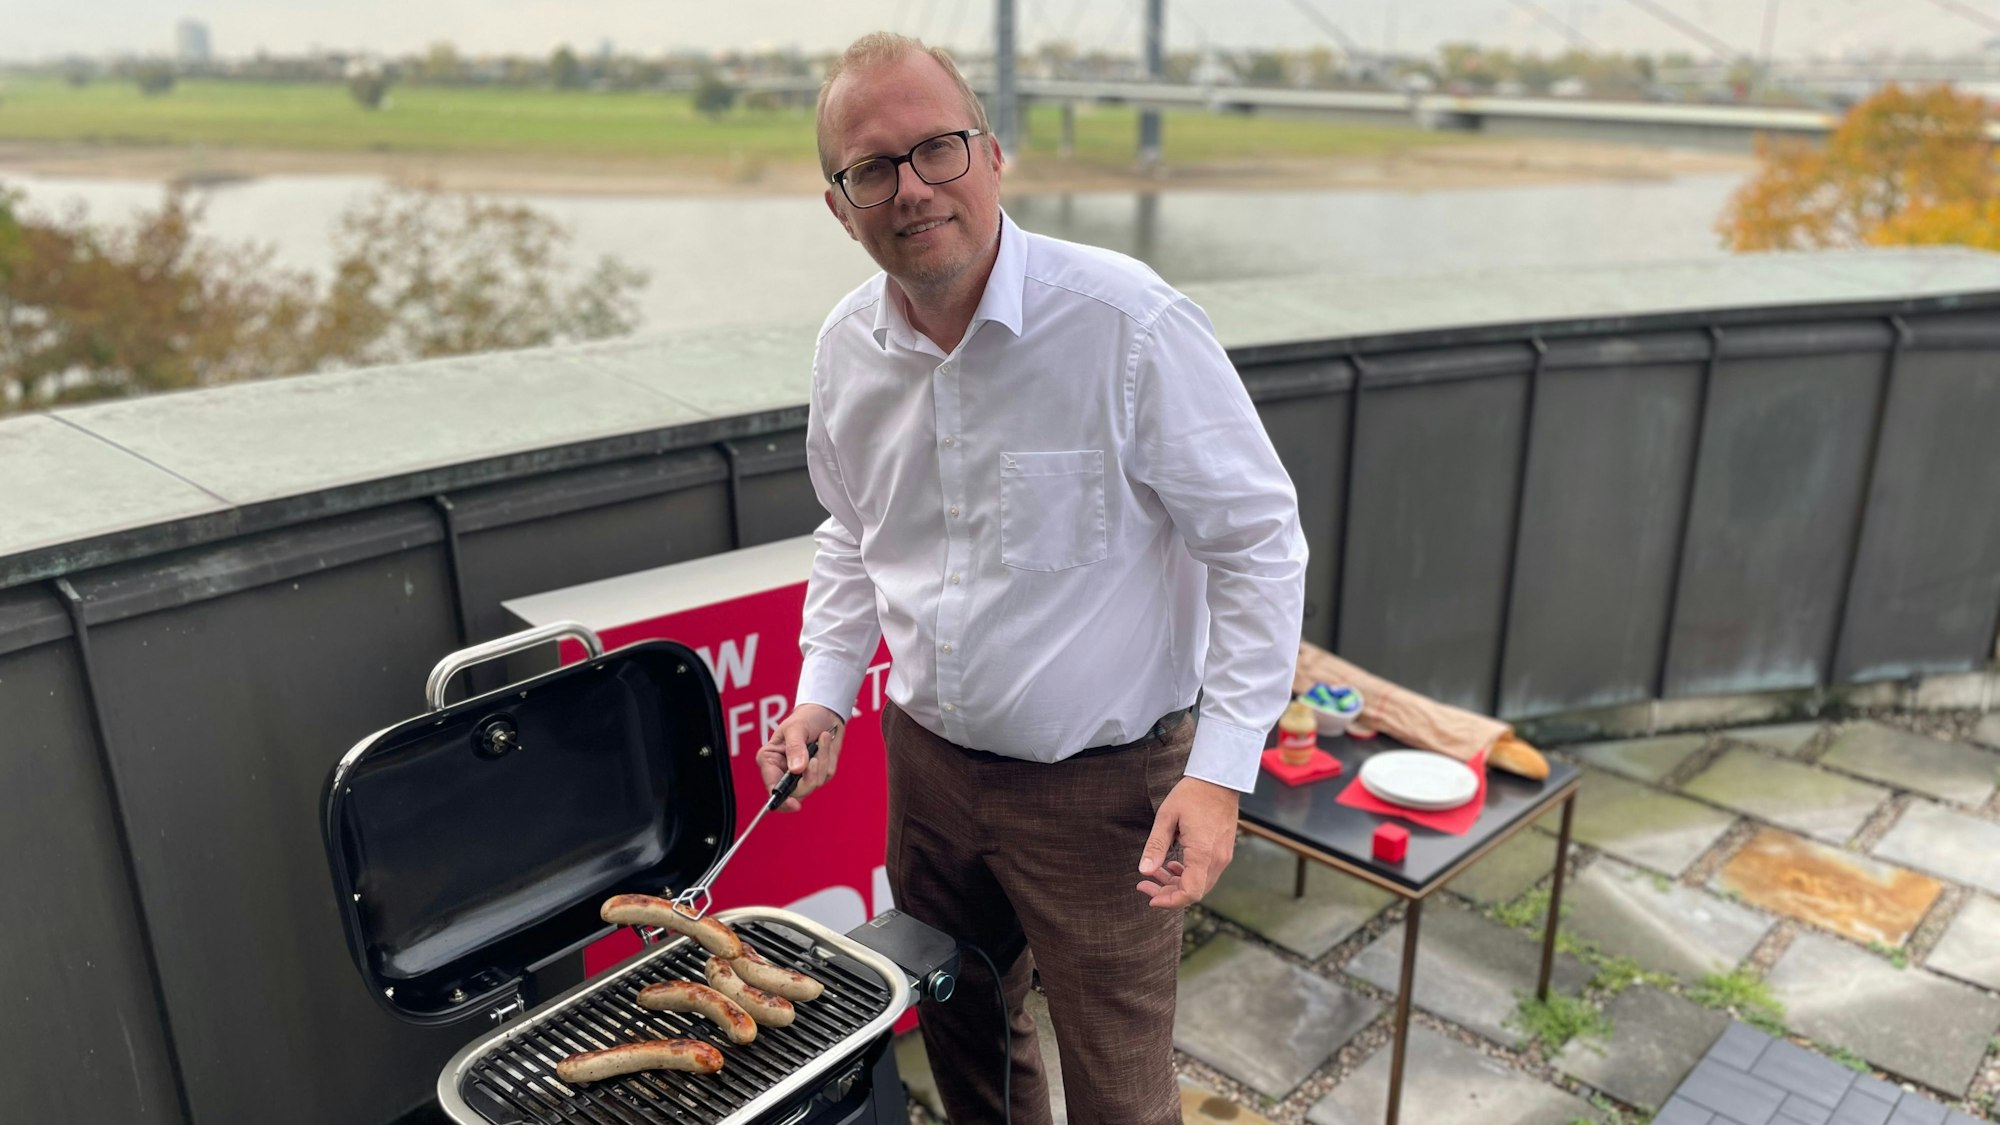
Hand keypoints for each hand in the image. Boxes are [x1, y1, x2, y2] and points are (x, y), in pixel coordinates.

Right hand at [756, 704, 845, 810]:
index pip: (772, 787)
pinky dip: (828, 757)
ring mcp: (802, 774)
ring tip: (821, 739)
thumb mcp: (796, 728)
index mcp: (770, 760)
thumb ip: (795, 748)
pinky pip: (826, 774)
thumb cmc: (805, 717)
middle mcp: (783, 771)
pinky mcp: (818, 772)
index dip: (782, 800)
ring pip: (814, 783)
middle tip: (815, 759)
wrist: (825, 712)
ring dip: (822, 761)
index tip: (794, 804)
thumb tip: (797, 770)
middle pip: (796, 792)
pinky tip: (825, 742)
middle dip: (809, 777)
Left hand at [1136, 777, 1239, 908]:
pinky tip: (1174, 865)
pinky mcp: (1224, 851)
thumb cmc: (1192, 794)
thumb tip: (1144, 870)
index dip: (1169, 901)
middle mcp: (1217, 859)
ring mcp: (1223, 856)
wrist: (1219, 779)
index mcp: (1203, 853)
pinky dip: (1189, 875)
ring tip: (1157, 873)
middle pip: (1194, 892)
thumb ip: (1155, 846)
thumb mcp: (1166, 817)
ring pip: (1201, 884)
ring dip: (1178, 884)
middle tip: (1145, 884)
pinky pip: (1207, 873)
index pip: (1190, 892)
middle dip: (1168, 893)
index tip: (1150, 896)